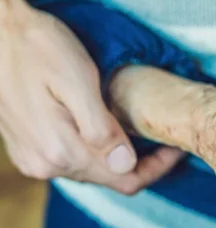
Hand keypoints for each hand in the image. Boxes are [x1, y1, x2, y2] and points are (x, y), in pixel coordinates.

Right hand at [0, 1, 171, 193]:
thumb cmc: (39, 47)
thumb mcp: (79, 81)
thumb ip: (102, 129)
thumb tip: (126, 164)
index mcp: (61, 152)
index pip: (126, 180)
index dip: (157, 168)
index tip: (175, 148)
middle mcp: (45, 165)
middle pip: (110, 179)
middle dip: (140, 162)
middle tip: (162, 137)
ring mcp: (33, 160)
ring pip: (92, 171)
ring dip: (117, 156)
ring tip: (138, 131)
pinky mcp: (27, 150)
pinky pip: (71, 161)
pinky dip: (95, 151)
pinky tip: (106, 128)